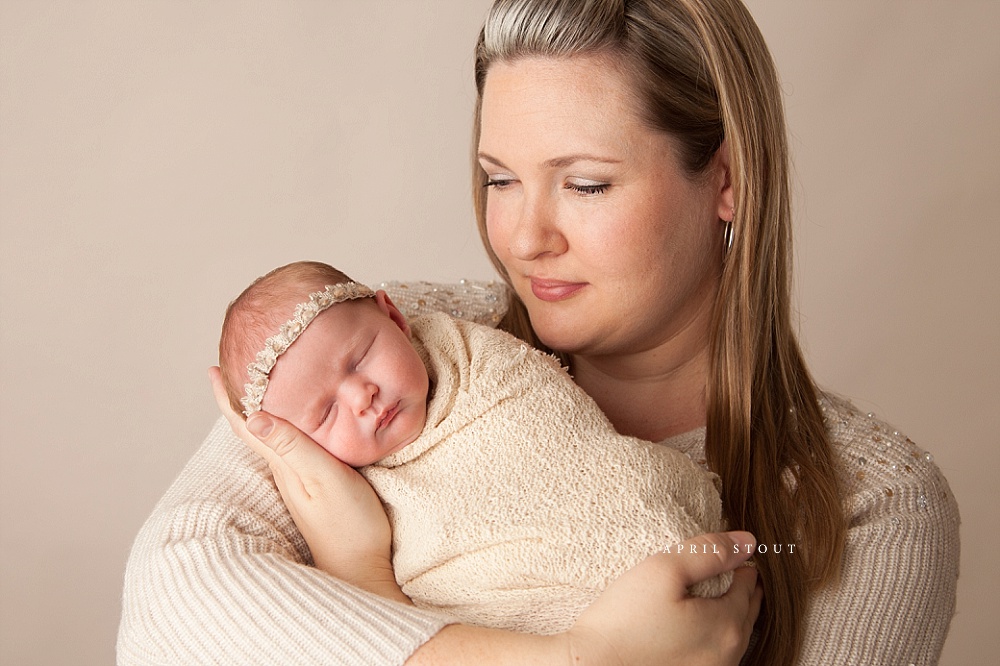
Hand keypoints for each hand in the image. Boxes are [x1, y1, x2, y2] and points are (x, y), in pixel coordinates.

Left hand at [208, 367, 408, 603]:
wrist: (362, 568)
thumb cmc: (348, 526)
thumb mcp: (324, 478)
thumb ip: (294, 446)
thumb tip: (252, 415)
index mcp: (282, 463)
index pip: (247, 424)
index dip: (228, 396)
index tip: (214, 369)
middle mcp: (284, 469)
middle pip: (254, 426)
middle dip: (242, 395)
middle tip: (237, 363)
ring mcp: (297, 479)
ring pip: (271, 435)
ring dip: (262, 407)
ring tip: (262, 381)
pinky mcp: (314, 485)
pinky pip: (290, 445)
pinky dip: (286, 424)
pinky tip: (297, 419)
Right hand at [568, 531, 761, 665]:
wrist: (592, 665)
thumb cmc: (624, 619)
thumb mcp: (663, 570)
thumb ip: (708, 552)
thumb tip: (748, 541)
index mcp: (728, 625)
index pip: (749, 582)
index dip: (738, 560)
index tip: (724, 549)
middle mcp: (729, 655)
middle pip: (748, 610)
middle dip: (740, 585)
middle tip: (725, 565)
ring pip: (735, 634)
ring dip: (730, 610)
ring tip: (714, 590)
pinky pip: (718, 652)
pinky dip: (715, 633)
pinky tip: (696, 624)